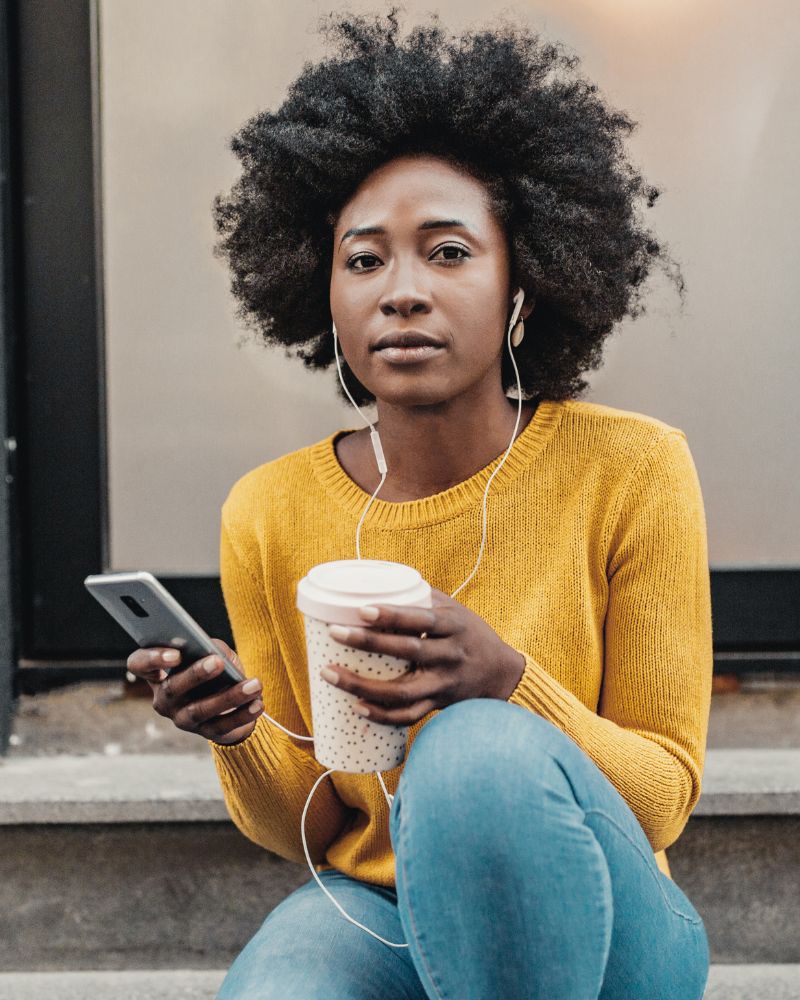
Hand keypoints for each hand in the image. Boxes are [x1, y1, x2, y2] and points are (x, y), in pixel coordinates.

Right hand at [126, 639, 262, 744]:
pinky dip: (242, 715)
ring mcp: (182, 718)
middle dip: (195, 675)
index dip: (152, 659)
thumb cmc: (218, 669)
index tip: (175, 654)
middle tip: (217, 662)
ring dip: (229, 697)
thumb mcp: (214, 652)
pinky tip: (258, 703)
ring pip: (200, 710)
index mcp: (159, 672)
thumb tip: (214, 651)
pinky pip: (221, 726)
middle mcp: (164, 698)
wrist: (233, 702)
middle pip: (172, 688)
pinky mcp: (204, 733)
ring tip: (254, 685)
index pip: (139, 664)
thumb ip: (211, 647)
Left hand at [321, 588, 524, 724]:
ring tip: (330, 673)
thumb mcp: (456, 610)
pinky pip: (407, 716)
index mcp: (453, 626)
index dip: (392, 615)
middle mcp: (449, 655)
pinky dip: (381, 715)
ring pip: (401, 691)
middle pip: (407, 651)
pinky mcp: (437, 705)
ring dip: (362, 685)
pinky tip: (355, 706)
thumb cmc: (471, 635)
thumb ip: (423, 597)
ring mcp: (443, 684)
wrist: (502, 675)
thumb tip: (381, 579)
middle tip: (335, 633)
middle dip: (368, 642)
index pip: (421, 619)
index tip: (362, 609)